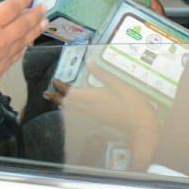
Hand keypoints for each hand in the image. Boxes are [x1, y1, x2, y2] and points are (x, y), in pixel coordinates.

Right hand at [0, 0, 46, 109]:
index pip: (11, 8)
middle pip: (24, 24)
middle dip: (35, 13)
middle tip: (44, 5)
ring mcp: (2, 58)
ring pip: (24, 41)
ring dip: (35, 30)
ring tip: (44, 22)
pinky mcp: (0, 72)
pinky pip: (17, 56)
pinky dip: (24, 47)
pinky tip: (27, 44)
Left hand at [44, 68, 159, 169]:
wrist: (142, 125)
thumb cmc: (133, 103)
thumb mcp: (120, 84)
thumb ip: (103, 74)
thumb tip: (89, 63)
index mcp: (93, 97)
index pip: (71, 92)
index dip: (61, 87)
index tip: (54, 81)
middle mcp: (90, 108)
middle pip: (68, 103)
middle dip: (57, 97)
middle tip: (46, 94)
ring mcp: (94, 117)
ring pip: (73, 111)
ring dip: (63, 105)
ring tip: (55, 101)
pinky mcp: (99, 122)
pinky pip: (81, 116)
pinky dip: (73, 112)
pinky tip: (73, 111)